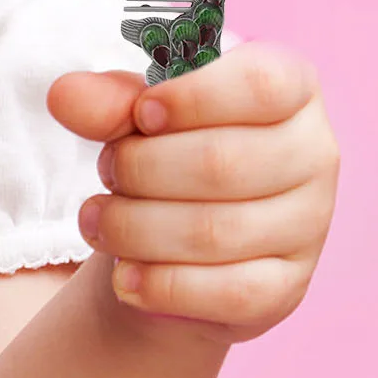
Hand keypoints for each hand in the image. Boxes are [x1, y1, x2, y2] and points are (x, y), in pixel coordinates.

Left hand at [47, 41, 339, 346]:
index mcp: (291, 87)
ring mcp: (307, 226)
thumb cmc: (165, 144)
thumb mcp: (133, 110)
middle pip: (223, 163)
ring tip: (96, 220)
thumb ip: (104, 98)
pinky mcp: (287, 287)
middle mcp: (313, 154)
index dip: (193, 98)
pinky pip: (229, 293)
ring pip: (217, 232)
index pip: (262, 85)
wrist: (177, 228)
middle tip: (105, 170)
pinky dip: (164, 285)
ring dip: (136, 227)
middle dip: (141, 168)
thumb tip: (64, 98)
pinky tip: (124, 277)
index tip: (140, 114)